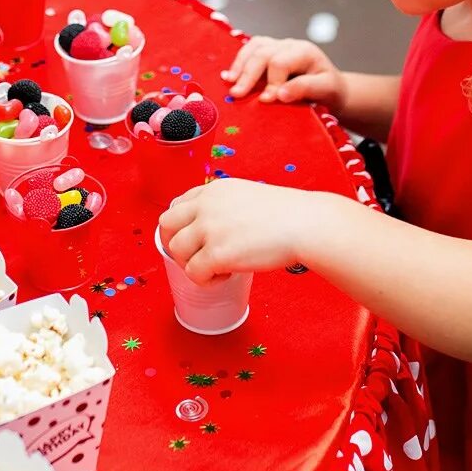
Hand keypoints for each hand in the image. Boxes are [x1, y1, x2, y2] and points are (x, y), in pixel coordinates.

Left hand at [158, 179, 321, 282]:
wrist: (305, 224)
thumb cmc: (286, 214)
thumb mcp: (246, 196)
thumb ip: (225, 206)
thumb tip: (214, 227)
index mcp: (214, 190)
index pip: (178, 205)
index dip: (181, 226)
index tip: (192, 239)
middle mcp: (207, 205)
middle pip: (166, 224)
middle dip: (173, 244)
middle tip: (192, 257)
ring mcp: (210, 228)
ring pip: (176, 250)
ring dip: (190, 263)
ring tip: (215, 268)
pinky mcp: (217, 253)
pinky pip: (193, 272)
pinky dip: (205, 280)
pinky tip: (224, 276)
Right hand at [221, 37, 344, 106]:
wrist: (332, 87)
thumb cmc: (330, 89)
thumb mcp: (327, 90)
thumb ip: (305, 89)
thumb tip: (280, 94)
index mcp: (305, 52)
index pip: (280, 63)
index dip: (271, 82)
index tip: (266, 100)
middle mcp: (289, 45)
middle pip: (262, 53)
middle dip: (248, 74)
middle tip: (237, 94)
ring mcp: (278, 46)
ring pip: (253, 47)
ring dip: (239, 65)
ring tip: (229, 82)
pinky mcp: (269, 52)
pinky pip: (250, 50)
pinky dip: (239, 62)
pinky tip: (230, 76)